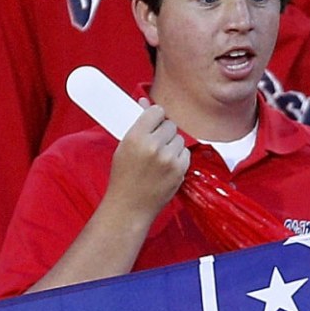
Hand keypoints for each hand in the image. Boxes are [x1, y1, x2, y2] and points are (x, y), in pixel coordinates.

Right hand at [105, 101, 188, 219]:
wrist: (129, 208)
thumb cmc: (123, 179)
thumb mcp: (123, 147)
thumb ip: (138, 125)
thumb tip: (146, 102)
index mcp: (136, 137)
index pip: (157, 112)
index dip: (155, 117)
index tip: (153, 123)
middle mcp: (154, 146)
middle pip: (170, 125)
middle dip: (164, 132)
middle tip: (154, 144)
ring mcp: (169, 160)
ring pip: (179, 139)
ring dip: (172, 145)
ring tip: (159, 158)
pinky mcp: (180, 171)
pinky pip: (186, 154)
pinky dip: (178, 158)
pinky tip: (166, 167)